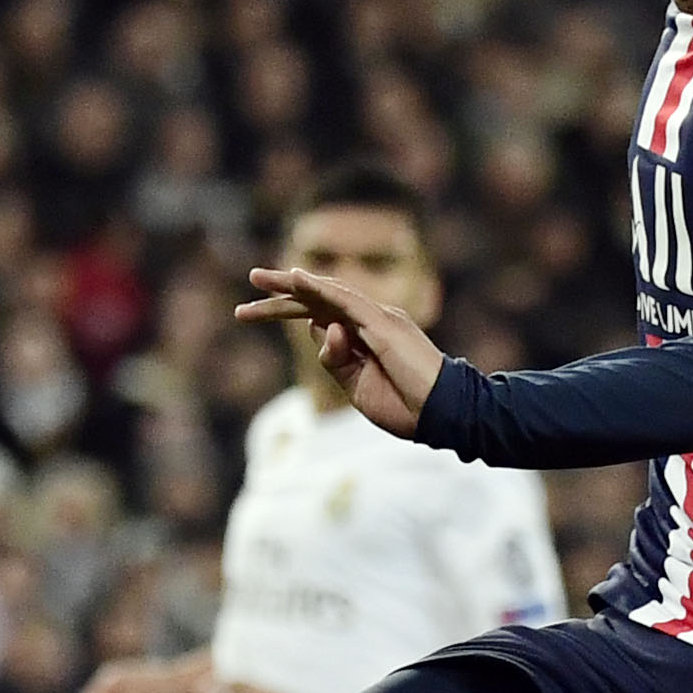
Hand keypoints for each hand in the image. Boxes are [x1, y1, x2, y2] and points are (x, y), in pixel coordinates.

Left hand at [240, 266, 445, 437]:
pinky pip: (346, 301)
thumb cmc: (407, 405)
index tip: (248, 311)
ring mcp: (378, 319)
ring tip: (260, 277)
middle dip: (282, 290)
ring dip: (293, 283)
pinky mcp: (384, 325)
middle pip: (319, 299)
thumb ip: (336, 360)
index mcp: (365, 335)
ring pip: (329, 294)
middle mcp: (371, 319)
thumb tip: (318, 329)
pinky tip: (297, 279)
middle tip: (252, 277)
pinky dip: (320, 289)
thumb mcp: (357, 386)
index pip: (318, 315)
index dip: (284, 310)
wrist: (444, 415)